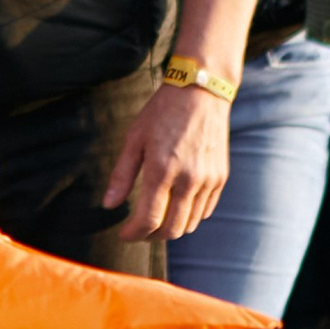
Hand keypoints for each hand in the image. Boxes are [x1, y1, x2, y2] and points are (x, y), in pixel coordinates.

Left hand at [101, 78, 229, 243]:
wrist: (201, 92)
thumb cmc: (162, 112)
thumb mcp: (134, 139)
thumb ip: (122, 175)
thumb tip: (108, 205)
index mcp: (163, 169)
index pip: (149, 219)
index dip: (133, 233)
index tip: (123, 234)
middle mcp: (189, 179)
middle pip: (171, 229)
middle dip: (151, 236)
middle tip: (138, 231)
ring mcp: (208, 180)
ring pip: (190, 224)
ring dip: (171, 229)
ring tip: (156, 221)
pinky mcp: (220, 177)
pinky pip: (205, 211)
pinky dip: (189, 217)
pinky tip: (176, 209)